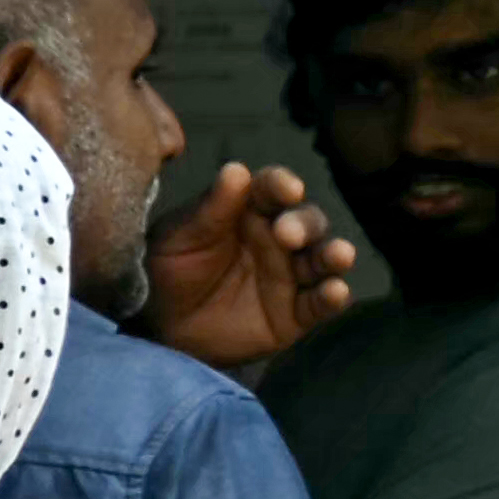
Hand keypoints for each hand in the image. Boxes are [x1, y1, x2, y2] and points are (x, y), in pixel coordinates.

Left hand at [144, 161, 368, 376]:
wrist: (160, 328)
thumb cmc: (167, 270)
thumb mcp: (178, 238)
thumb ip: (210, 209)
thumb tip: (237, 170)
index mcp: (249, 210)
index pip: (273, 189)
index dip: (282, 185)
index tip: (286, 188)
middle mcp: (279, 238)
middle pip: (307, 221)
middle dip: (304, 224)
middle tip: (287, 234)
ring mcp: (292, 274)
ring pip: (324, 258)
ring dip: (334, 255)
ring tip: (339, 255)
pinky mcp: (297, 312)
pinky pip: (321, 303)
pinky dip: (333, 296)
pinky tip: (334, 291)